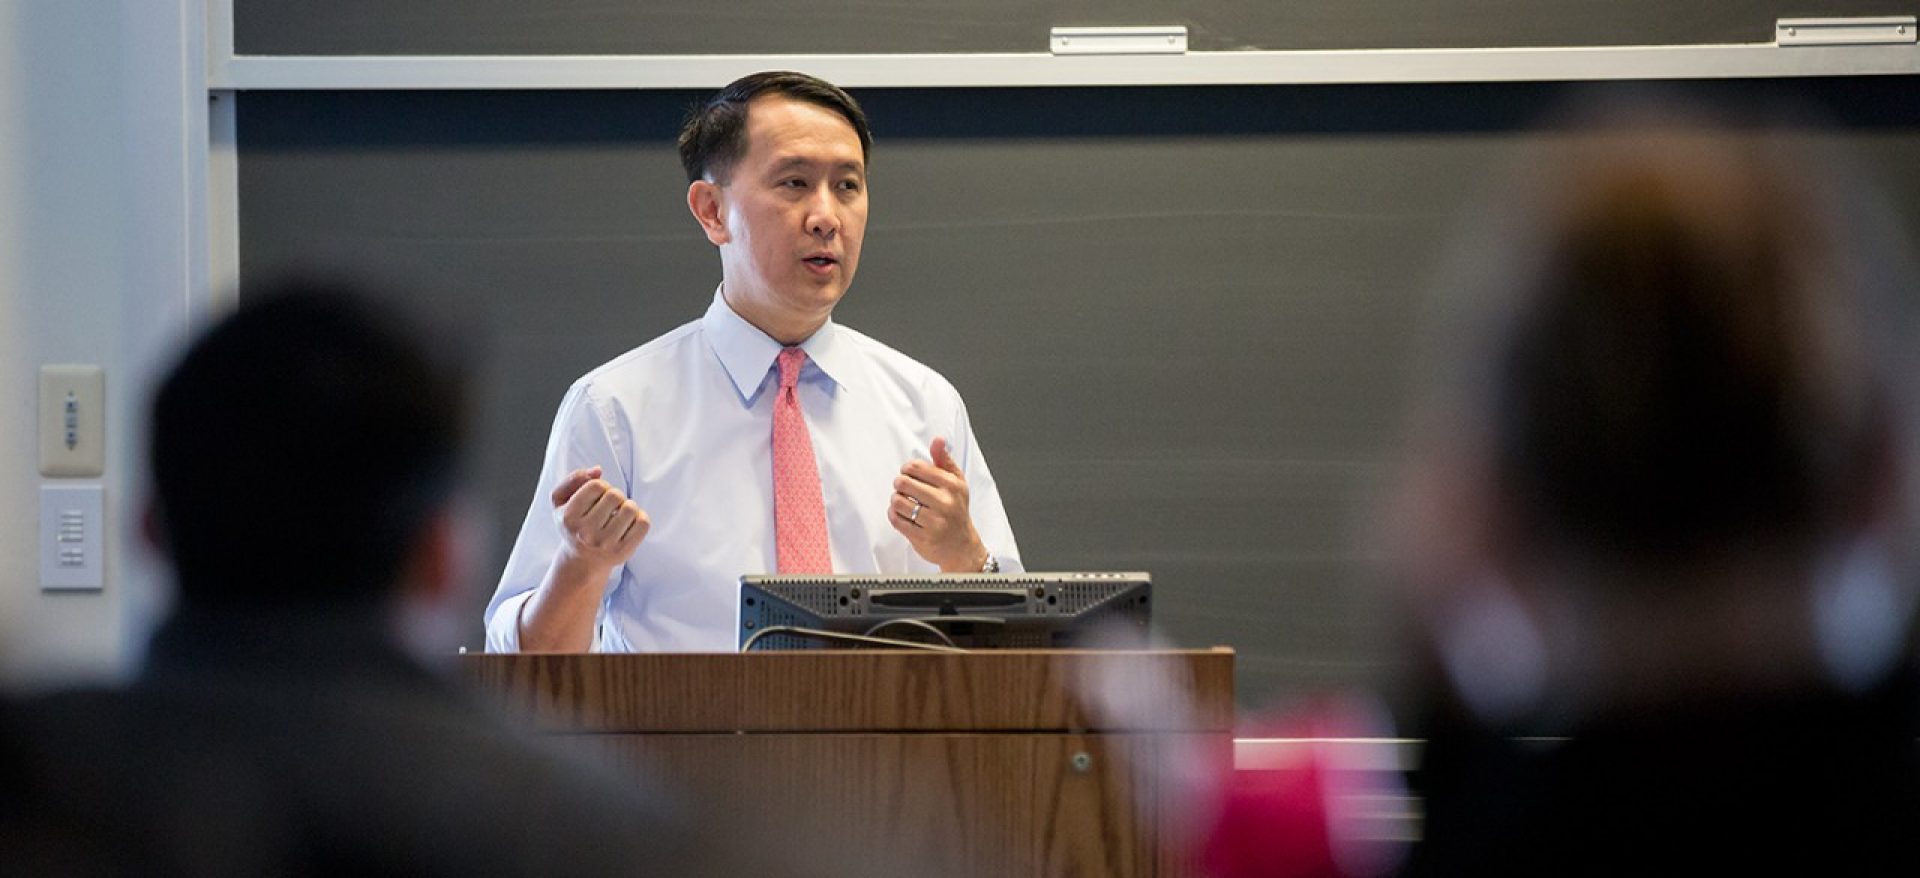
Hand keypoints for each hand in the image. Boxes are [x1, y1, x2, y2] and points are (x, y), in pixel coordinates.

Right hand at [551, 466, 648, 571]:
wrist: (582, 561)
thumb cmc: (573, 524)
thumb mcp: (560, 500)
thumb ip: (574, 479)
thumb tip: (598, 470)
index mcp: (568, 518)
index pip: (596, 485)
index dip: (602, 485)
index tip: (599, 496)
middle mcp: (585, 533)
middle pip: (615, 495)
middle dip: (615, 495)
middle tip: (610, 506)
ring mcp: (605, 544)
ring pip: (631, 508)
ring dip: (628, 506)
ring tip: (619, 514)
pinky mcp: (623, 552)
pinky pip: (643, 523)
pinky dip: (640, 518)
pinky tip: (629, 523)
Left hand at [889, 437, 988, 571]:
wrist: (961, 546)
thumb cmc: (957, 510)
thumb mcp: (956, 482)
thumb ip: (944, 460)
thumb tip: (938, 440)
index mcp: (952, 485)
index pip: (915, 467)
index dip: (906, 469)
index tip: (908, 474)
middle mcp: (945, 502)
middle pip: (903, 483)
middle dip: (899, 484)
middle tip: (903, 488)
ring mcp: (934, 521)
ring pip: (897, 502)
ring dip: (896, 500)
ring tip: (903, 502)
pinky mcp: (923, 537)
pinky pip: (896, 520)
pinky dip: (894, 515)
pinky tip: (901, 514)